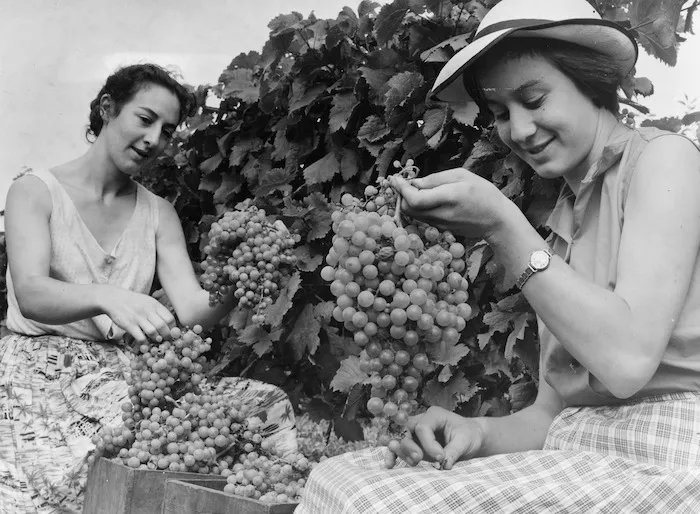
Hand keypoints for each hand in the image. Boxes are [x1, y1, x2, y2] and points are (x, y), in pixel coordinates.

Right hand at [99, 286, 176, 343]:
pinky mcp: (129, 325)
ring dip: (156, 339)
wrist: (114, 298)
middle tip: (166, 339)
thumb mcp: (148, 301)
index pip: (169, 318)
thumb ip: (158, 310)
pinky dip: (144, 342)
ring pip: (153, 332)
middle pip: (163, 326)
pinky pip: (140, 337)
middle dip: (166, 335)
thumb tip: (171, 323)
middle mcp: (147, 311)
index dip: (173, 328)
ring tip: (156, 340)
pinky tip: (145, 342)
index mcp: (154, 305)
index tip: (172, 332)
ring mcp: (138, 318)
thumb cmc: (134, 301)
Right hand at [384, 406, 483, 469]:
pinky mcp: (415, 444)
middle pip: (407, 430)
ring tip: (413, 463)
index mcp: (434, 415)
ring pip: (401, 439)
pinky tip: (390, 465)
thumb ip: (454, 451)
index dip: (428, 444)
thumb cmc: (469, 435)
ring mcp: (416, 432)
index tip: (440, 458)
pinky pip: (400, 447)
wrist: (472, 438)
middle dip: (410, 446)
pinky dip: (394, 455)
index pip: (423, 427)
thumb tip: (443, 465)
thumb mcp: (466, 442)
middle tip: (419, 459)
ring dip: (403, 452)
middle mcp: (422, 420)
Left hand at [390, 168, 507, 238]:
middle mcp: (441, 214)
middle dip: (401, 195)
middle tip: (403, 183)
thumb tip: (415, 182)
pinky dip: (417, 208)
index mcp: (448, 197)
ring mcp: (440, 224)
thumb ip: (436, 179)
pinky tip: (424, 198)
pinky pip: (421, 218)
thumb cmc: (484, 193)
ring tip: (412, 189)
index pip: (415, 198)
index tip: (395, 179)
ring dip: (408, 202)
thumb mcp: (463, 176)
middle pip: (408, 208)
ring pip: (413, 214)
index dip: (401, 189)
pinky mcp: (440, 229)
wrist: (497, 221)